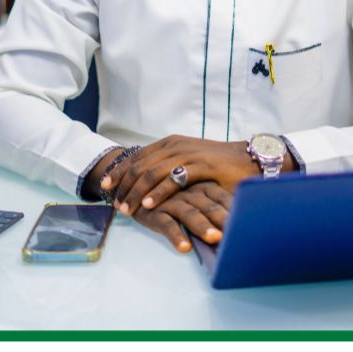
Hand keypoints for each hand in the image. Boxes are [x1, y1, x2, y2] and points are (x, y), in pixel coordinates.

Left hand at [100, 135, 261, 215]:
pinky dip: (157, 192)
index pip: (138, 156)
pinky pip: (173, 179)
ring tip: (126, 209)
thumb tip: (145, 181)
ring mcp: (188, 154)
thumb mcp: (188, 162)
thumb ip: (169, 167)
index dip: (120, 171)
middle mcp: (176, 145)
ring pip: (152, 172)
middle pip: (140, 164)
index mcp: (170, 142)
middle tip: (113, 203)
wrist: (247, 159)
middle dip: (123, 184)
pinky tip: (147, 204)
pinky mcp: (201, 166)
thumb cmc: (217, 165)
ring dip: (136, 191)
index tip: (105, 186)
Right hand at [132, 181, 231, 252]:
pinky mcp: (156, 211)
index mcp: (202, 185)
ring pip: (190, 213)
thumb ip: (213, 206)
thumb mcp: (195, 194)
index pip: (222, 196)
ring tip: (215, 238)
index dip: (235, 207)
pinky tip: (184, 247)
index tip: (250, 220)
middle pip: (209, 205)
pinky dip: (175, 235)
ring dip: (203, 226)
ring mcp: (173, 200)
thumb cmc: (174, 193)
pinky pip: (166, 224)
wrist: (138, 183)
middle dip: (223, 217)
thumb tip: (241, 224)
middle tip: (237, 230)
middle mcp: (190, 191)